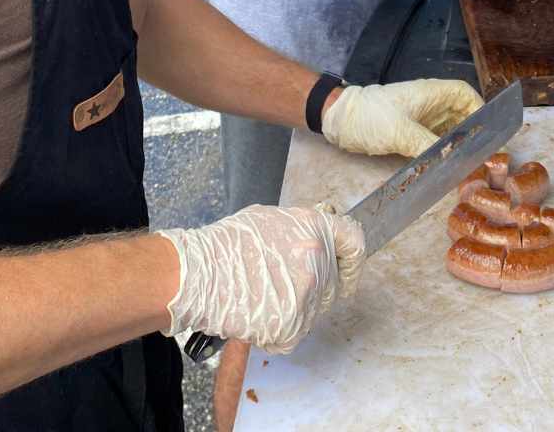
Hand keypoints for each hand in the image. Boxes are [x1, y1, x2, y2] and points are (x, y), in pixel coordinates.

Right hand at [157, 205, 364, 353]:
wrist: (199, 274)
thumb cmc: (226, 245)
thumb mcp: (271, 219)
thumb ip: (302, 230)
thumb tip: (315, 239)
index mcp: (315, 229)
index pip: (354, 243)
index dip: (352, 260)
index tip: (348, 270)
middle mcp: (318, 261)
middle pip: (333, 283)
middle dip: (315, 287)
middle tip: (284, 285)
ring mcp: (307, 296)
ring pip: (313, 311)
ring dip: (294, 310)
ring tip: (263, 295)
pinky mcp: (292, 325)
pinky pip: (294, 333)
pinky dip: (278, 330)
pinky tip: (258, 312)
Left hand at [322, 79, 482, 156]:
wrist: (340, 122)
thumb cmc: (370, 116)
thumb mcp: (401, 132)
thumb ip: (430, 148)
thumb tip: (453, 163)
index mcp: (432, 93)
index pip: (465, 94)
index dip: (480, 110)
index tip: (489, 133)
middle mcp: (430, 105)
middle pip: (462, 116)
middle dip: (473, 135)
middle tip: (483, 158)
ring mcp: (422, 120)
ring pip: (450, 132)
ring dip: (458, 147)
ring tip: (469, 167)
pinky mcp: (412, 134)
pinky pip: (435, 144)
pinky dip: (443, 155)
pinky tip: (448, 170)